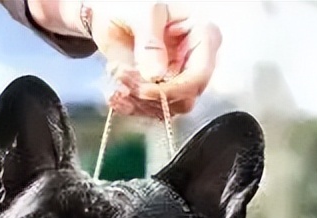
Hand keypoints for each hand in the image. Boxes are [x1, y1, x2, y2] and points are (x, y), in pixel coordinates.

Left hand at [83, 1, 220, 117]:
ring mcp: (182, 77)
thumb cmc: (133, 4)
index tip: (144, 90)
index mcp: (203, 35)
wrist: (113, 13)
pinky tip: (117, 95)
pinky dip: (134, 106)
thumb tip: (156, 76)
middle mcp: (197, 59)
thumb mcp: (142, 13)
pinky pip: (156, 109)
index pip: (200, 73)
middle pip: (186, 95)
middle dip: (151, 95)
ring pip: (170, 107)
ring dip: (139, 102)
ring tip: (116, 81)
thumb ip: (149, 43)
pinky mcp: (166, 90)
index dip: (175, 88)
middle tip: (122, 80)